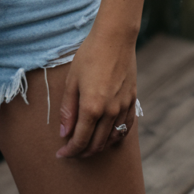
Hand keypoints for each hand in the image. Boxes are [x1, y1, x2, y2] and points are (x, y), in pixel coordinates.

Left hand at [56, 30, 137, 158]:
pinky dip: (115, 136)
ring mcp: (123, 107)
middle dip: (82, 152)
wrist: (115, 38)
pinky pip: (126, 127)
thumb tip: (64, 133)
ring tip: (87, 145)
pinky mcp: (132, 101)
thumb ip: (68, 109)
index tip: (61, 155)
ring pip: (111, 139)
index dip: (70, 151)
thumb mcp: (72, 80)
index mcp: (92, 107)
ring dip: (98, 146)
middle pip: (96, 144)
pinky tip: (108, 135)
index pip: (80, 140)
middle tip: (72, 151)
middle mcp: (110, 112)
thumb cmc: (89, 55)